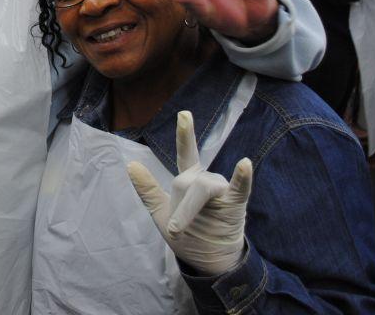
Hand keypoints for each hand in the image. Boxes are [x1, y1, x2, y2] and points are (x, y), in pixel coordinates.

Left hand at [127, 111, 251, 275]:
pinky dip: (242, 177)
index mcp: (191, 181)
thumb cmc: (189, 235)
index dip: (185, 135)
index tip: (184, 113)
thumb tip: (130, 164)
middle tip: (175, 230)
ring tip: (180, 230)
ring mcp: (223, 191)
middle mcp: (208, 181)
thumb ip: (148, 190)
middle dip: (179, 208)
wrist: (208, 261)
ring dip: (188, 211)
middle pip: (186, 182)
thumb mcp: (161, 213)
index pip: (187, 154)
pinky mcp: (235, 204)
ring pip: (201, 189)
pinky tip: (244, 164)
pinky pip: (239, 188)